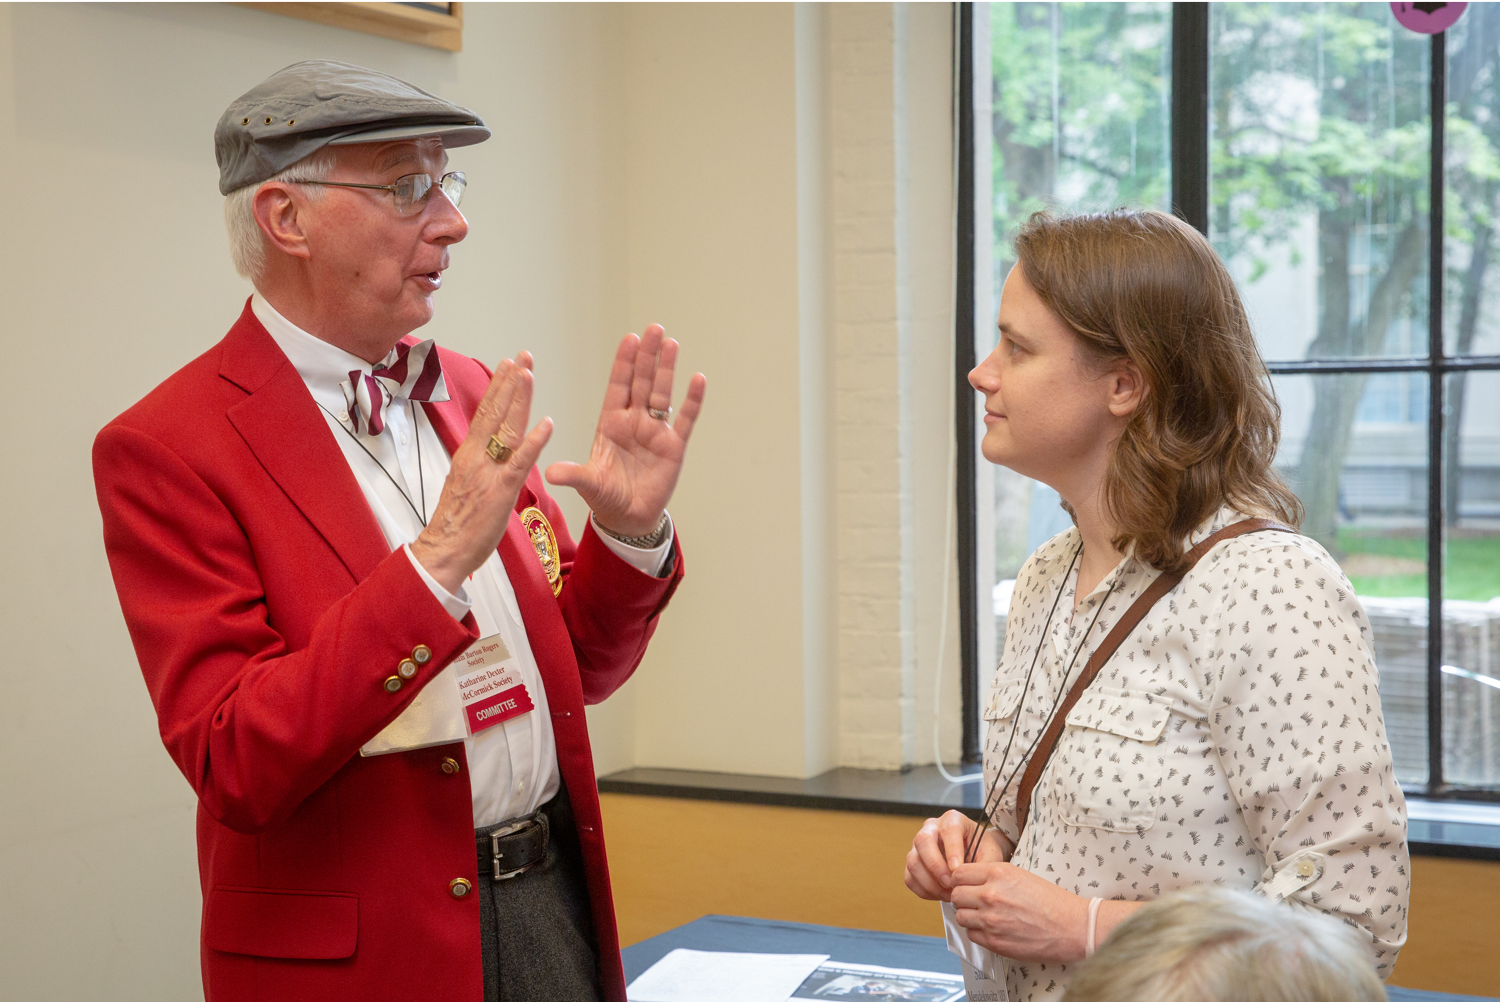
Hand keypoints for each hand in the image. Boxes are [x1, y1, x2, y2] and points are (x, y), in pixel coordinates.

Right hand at [411, 355, 553, 593]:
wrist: (443, 550)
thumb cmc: (456, 523)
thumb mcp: (465, 483)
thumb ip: (479, 463)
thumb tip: (490, 449)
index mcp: (468, 454)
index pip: (484, 412)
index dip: (498, 387)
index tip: (509, 364)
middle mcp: (476, 456)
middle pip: (494, 410)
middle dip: (510, 381)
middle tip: (523, 355)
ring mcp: (488, 471)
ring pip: (505, 428)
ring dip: (519, 399)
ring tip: (529, 372)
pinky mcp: (500, 490)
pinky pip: (520, 461)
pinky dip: (534, 441)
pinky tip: (547, 423)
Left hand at [545, 325, 705, 536]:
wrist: (628, 518)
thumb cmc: (605, 497)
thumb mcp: (588, 483)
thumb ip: (573, 475)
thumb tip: (551, 472)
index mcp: (611, 424)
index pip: (618, 386)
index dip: (624, 363)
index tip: (630, 339)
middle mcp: (634, 422)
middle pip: (642, 382)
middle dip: (647, 356)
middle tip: (654, 329)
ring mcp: (655, 432)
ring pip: (662, 394)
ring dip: (667, 369)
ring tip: (671, 343)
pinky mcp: (674, 447)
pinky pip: (685, 420)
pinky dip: (692, 400)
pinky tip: (697, 379)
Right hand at [904, 811, 1008, 901]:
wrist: (976, 855)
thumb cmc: (983, 851)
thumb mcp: (991, 854)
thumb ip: (983, 865)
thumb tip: (966, 879)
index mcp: (953, 819)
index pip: (949, 829)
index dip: (952, 849)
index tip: (958, 869)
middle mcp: (932, 828)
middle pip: (922, 840)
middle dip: (935, 866)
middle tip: (951, 884)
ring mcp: (919, 845)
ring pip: (913, 861)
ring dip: (929, 882)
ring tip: (949, 894)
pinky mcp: (914, 862)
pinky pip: (910, 878)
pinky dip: (924, 890)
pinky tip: (940, 895)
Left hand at [949, 862, 1088, 962]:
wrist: (1072, 927)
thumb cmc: (1051, 901)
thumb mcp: (1020, 875)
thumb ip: (994, 876)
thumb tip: (972, 881)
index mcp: (998, 873)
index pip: (959, 873)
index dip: (961, 880)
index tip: (966, 884)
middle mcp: (990, 894)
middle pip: (956, 895)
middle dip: (963, 898)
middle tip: (974, 901)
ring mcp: (990, 919)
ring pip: (960, 916)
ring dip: (969, 916)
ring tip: (985, 916)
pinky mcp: (994, 941)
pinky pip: (971, 935)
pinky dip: (978, 932)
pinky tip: (992, 929)